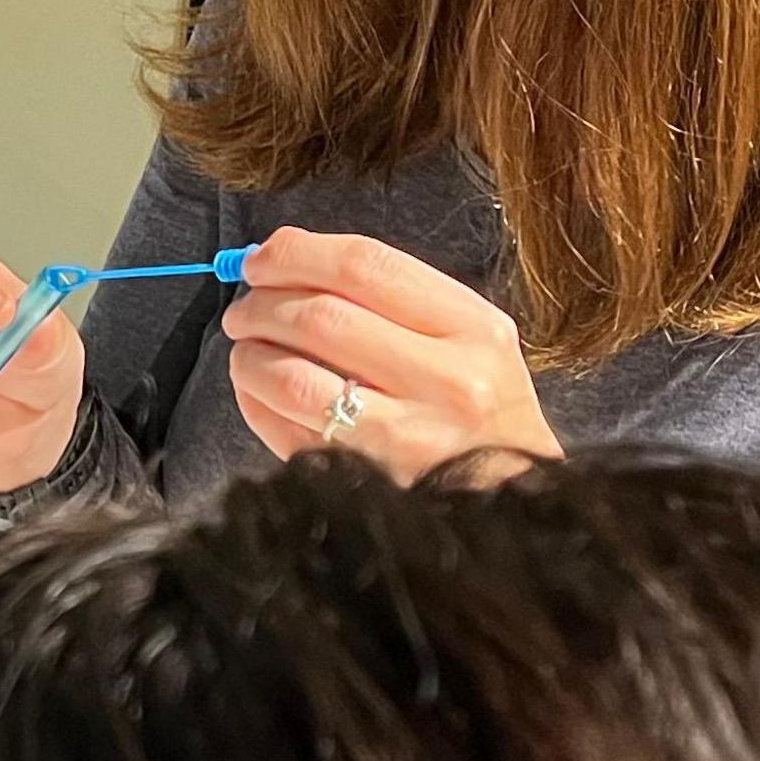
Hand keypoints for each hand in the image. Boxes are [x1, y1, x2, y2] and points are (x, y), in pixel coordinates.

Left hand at [218, 227, 560, 479]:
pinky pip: (288, 432)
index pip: (365, 266)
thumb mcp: (472, 342)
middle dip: (262, 305)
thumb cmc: (483, 413)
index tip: (261, 260)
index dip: (297, 254)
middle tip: (244, 310)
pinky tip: (256, 392)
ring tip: (247, 350)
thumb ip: (392, 297)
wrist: (515, 506)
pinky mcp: (369, 483)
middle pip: (321, 316)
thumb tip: (286, 259)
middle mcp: (448, 381)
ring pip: (292, 377)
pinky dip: (255, 402)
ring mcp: (408, 439)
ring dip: (251, 355)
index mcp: (475, 329)